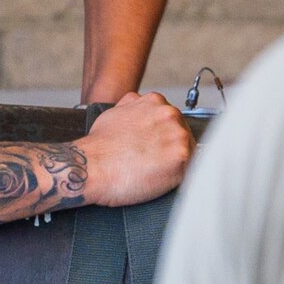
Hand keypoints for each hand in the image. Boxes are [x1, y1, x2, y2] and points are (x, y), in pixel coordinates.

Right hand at [81, 92, 193, 206]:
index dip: (164, 139)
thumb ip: (133, 106)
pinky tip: (162, 181)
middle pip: (184, 135)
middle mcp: (170, 114)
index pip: (172, 121)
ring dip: (177, 165)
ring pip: (190, 153)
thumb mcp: (114, 112)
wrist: (91, 166)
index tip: (157, 150)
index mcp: (156, 102)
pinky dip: (180, 178)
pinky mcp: (181, 157)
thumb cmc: (99, 147)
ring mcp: (178, 135)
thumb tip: (138, 106)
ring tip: (155, 173)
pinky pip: (191, 170)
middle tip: (155, 164)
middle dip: (172, 150)